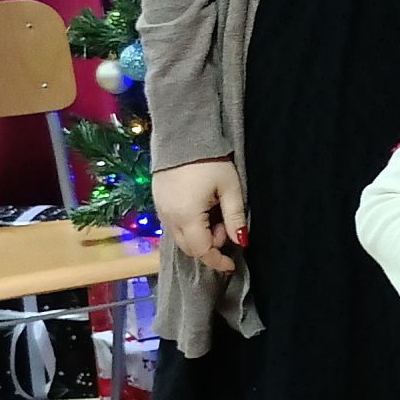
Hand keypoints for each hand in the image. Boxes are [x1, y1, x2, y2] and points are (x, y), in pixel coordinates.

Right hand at [152, 159, 245, 276]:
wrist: (182, 135)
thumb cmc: (210, 161)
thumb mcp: (230, 188)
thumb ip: (235, 218)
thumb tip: (241, 242)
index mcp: (187, 217)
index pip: (202, 250)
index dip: (217, 261)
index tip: (232, 264)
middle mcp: (169, 218)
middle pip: (189, 248)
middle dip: (209, 246)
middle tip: (225, 227)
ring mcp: (160, 210)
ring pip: (179, 238)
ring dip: (199, 237)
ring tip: (214, 215)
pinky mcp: (157, 202)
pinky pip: (172, 226)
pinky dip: (188, 227)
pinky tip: (200, 211)